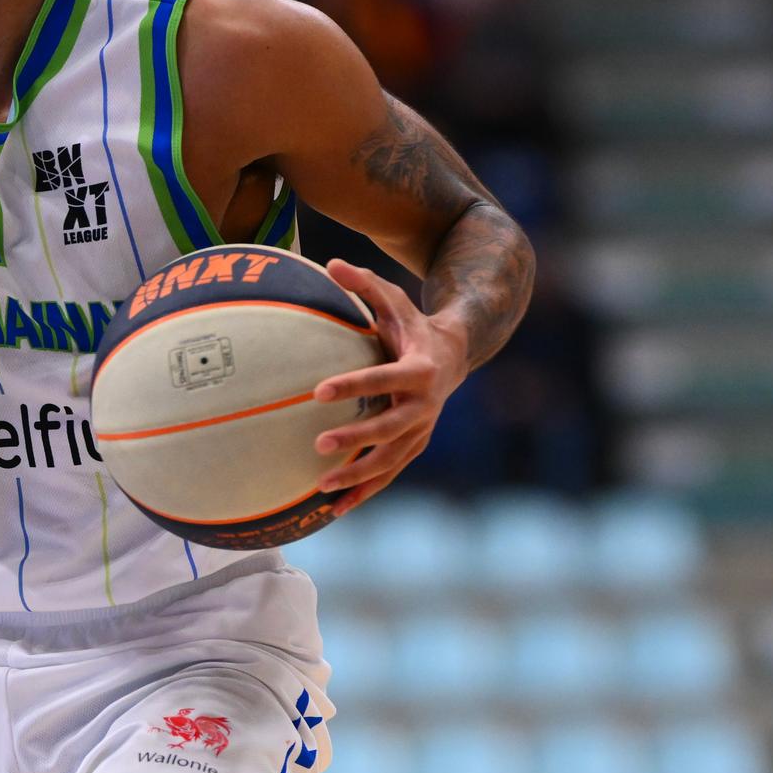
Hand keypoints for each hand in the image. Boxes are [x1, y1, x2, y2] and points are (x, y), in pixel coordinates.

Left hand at [310, 259, 469, 514]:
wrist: (453, 355)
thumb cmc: (413, 324)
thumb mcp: (394, 299)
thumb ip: (364, 283)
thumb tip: (329, 263)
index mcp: (419, 369)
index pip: (384, 378)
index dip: (354, 385)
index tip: (319, 391)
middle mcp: (425, 405)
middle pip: (390, 427)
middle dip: (357, 438)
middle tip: (319, 444)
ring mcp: (422, 430)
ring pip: (391, 459)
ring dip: (359, 475)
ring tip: (321, 486)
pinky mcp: (415, 446)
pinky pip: (390, 473)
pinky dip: (365, 491)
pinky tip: (335, 510)